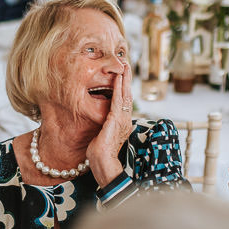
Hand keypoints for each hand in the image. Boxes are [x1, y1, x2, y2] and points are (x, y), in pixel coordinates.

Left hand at [87, 62, 134, 185]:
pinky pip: (118, 100)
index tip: (122, 75)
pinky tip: (118, 78)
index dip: (124, 87)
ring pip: (125, 94)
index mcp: (123, 123)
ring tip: (124, 66)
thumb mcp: (102, 134)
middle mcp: (126, 119)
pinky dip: (118, 87)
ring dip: (124, 79)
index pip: (124, 101)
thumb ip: (103, 125)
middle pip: (128, 94)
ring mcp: (123, 119)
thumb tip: (99, 119)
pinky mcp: (116, 120)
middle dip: (127, 79)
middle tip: (126, 64)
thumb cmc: (100, 153)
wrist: (103, 164)